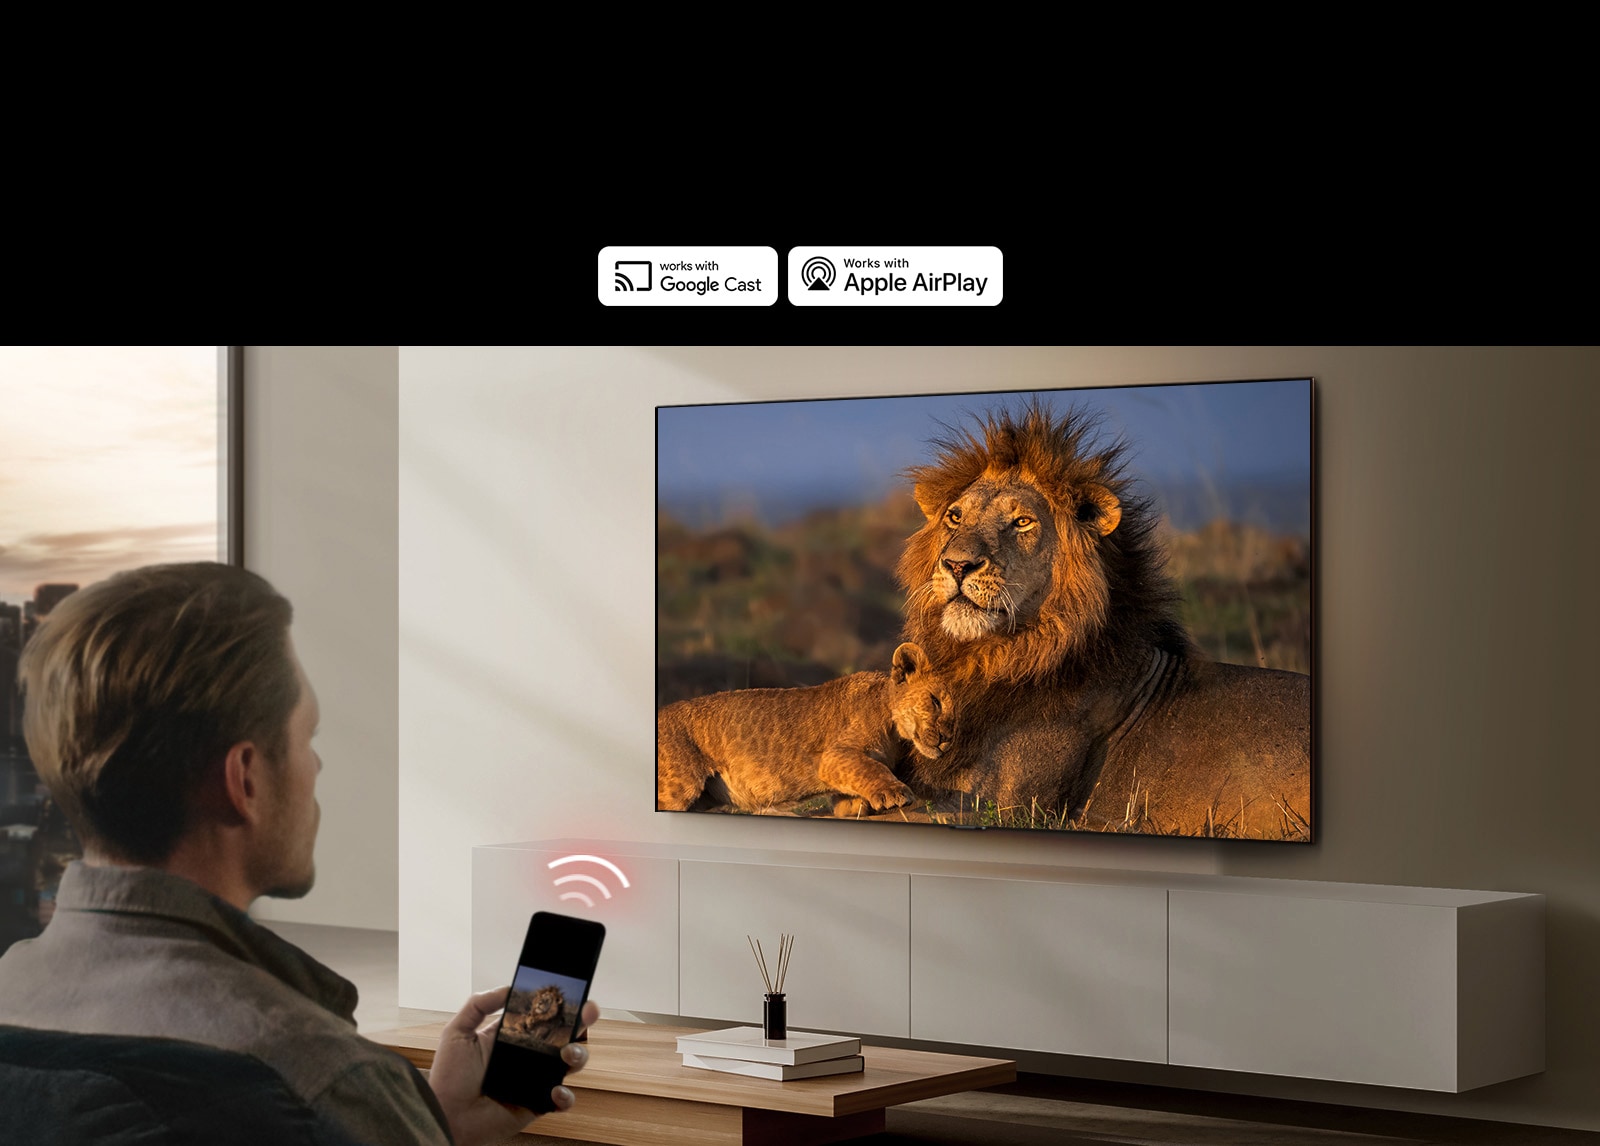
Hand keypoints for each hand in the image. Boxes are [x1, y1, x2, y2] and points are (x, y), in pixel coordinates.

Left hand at [427, 985, 599, 1145]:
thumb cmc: (448, 1078)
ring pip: (572, 1063)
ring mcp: (537, 1078)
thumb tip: (508, 987)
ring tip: (567, 1054)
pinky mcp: (538, 1103)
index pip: (544, 1015)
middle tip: (586, 1014)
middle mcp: (530, 1054)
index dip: (562, 1003)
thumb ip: (478, 1004)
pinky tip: (554, 1091)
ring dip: (579, 1055)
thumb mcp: (457, 1032)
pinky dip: (566, 1096)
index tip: (574, 993)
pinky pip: (563, 1099)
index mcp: (514, 1034)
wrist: (446, 1116)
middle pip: (566, 1034)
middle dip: (582, 1021)